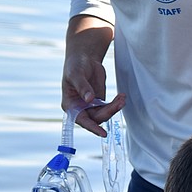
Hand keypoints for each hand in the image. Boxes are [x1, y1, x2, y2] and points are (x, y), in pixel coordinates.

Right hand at [62, 15, 118, 134]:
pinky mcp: (99, 101)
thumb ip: (82, 87)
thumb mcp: (76, 74)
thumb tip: (89, 100)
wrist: (84, 58)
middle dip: (108, 112)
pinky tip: (121, 96)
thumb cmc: (75, 65)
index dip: (92, 127)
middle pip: (96, 118)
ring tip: (122, 98)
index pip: (81, 120)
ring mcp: (90, 106)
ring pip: (104, 114)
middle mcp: (80, 109)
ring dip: (114, 108)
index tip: (102, 133)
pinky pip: (109, 107)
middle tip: (119, 102)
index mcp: (70, 105)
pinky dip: (116, 103)